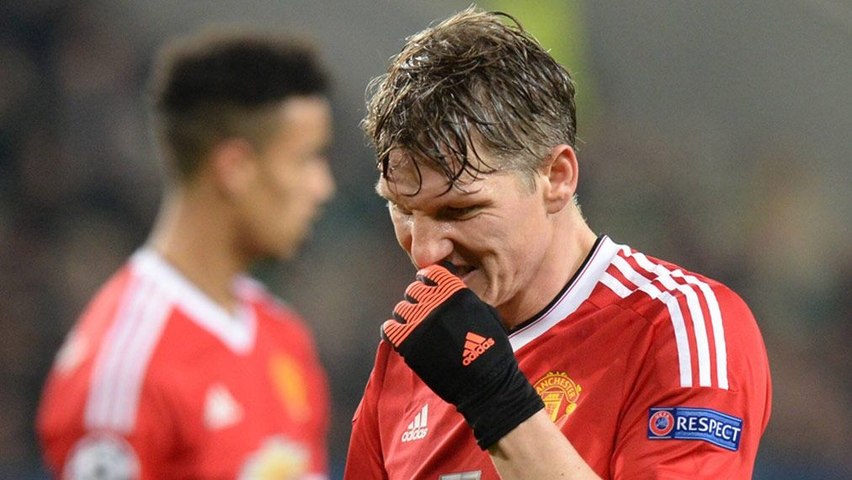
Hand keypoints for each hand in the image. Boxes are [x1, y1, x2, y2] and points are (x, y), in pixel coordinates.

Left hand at [382, 264, 543, 448]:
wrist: (484, 383)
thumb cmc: (491, 352)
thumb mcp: (485, 315)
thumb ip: (464, 300)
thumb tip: (449, 296)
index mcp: (455, 292)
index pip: (431, 273)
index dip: (426, 280)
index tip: (425, 286)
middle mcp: (435, 302)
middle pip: (413, 291)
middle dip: (416, 300)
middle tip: (420, 312)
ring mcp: (420, 321)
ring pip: (400, 309)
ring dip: (405, 317)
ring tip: (412, 327)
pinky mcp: (408, 342)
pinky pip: (389, 328)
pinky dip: (392, 331)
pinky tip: (399, 337)